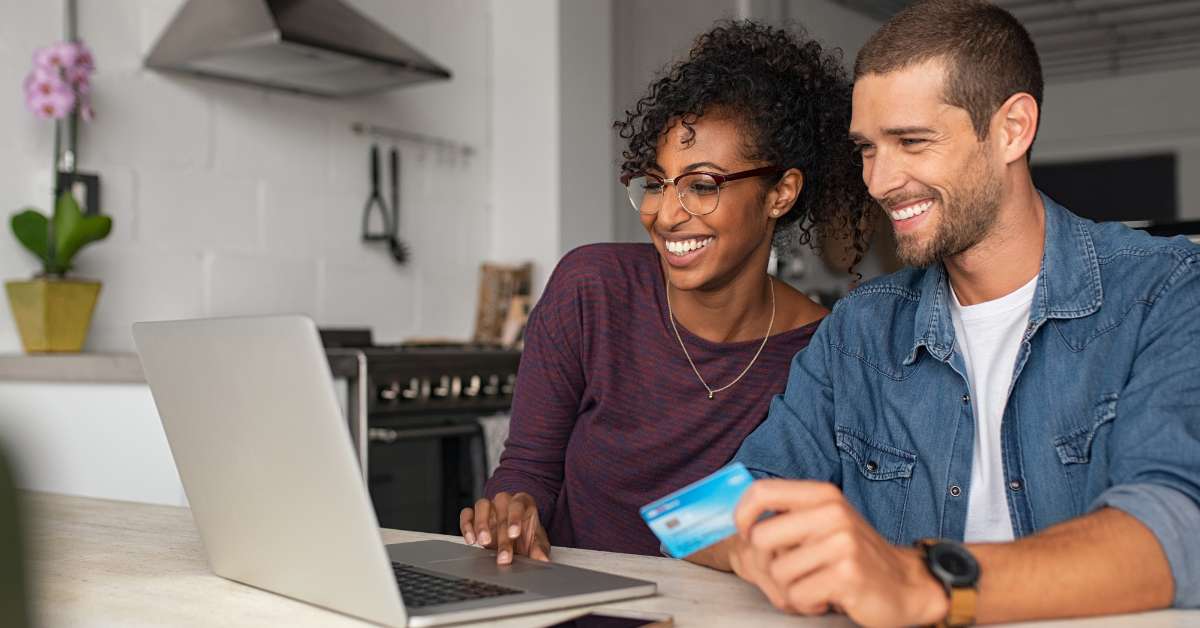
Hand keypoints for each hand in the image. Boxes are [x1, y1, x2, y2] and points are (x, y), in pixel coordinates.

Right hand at [459, 492, 550, 564]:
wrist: (515, 536)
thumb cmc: (526, 534)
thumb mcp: (537, 542)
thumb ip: (539, 549)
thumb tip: (543, 559)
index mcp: (523, 503)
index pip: (518, 505)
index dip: (515, 518)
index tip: (514, 534)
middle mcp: (505, 502)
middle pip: (501, 512)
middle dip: (501, 537)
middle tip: (503, 556)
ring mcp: (489, 507)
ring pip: (482, 506)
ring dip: (481, 524)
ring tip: (484, 542)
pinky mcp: (474, 515)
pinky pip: (466, 514)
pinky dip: (466, 525)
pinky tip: (471, 539)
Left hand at [734, 480, 947, 625]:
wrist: (906, 584)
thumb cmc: (854, 556)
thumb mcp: (823, 525)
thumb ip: (787, 518)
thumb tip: (736, 526)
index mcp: (822, 495)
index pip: (761, 492)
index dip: (742, 515)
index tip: (746, 535)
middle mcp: (832, 512)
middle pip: (761, 538)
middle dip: (766, 565)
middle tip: (788, 574)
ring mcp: (841, 542)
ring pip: (778, 572)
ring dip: (790, 589)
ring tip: (815, 585)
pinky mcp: (847, 574)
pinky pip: (797, 595)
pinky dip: (806, 604)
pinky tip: (826, 598)